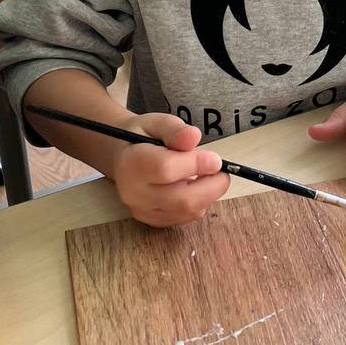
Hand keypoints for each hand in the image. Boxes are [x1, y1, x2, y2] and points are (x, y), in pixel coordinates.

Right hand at [112, 114, 229, 226]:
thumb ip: (175, 130)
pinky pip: (185, 217)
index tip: (216, 159)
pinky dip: (198, 203)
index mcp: (132, 163)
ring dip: (207, 194)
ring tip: (204, 175)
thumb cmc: (142, 137)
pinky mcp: (153, 221)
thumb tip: (193, 137)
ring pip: (187, 211)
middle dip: (211, 186)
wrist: (124, 157)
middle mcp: (134, 192)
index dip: (197, 164)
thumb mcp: (156, 123)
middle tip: (221, 171)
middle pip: (181, 199)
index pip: (166, 169)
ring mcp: (143, 210)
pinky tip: (194, 187)